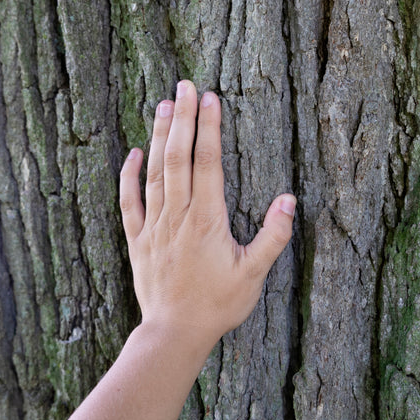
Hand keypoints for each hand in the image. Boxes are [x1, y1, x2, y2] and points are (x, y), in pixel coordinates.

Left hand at [118, 80, 295, 350]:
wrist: (175, 333)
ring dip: (158, 136)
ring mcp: (154, 225)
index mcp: (207, 220)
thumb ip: (273, 236)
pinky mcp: (138, 239)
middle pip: (178, 156)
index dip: (209, 128)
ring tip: (164, 104)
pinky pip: (129, 200)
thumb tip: (289, 200)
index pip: (208, 162)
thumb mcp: (254, 274)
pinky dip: (130, 174)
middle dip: (183, 118)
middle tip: (186, 86)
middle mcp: (178, 216)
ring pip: (155, 171)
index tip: (211, 99)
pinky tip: (133, 152)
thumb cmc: (218, 305)